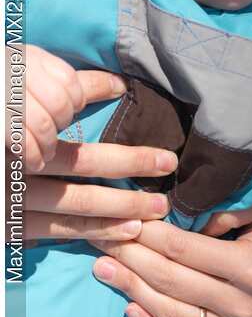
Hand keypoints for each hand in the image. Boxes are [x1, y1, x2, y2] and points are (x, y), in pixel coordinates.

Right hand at [11, 45, 177, 240]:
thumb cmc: (7, 116)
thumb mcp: (22, 93)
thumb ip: (69, 90)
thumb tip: (118, 85)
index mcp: (23, 133)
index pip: (79, 146)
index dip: (127, 157)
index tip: (166, 158)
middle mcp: (16, 167)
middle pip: (83, 170)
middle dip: (133, 175)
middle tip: (171, 180)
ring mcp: (11, 198)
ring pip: (75, 205)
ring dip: (123, 209)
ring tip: (158, 211)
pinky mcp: (8, 225)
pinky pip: (58, 231)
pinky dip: (95, 232)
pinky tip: (127, 231)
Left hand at [89, 186, 251, 316]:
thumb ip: (225, 206)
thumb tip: (181, 217)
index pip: (182, 251)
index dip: (145, 235)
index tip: (121, 217)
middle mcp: (246, 305)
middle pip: (171, 283)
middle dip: (130, 259)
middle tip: (100, 239)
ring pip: (172, 316)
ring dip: (132, 292)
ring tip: (103, 269)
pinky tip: (128, 308)